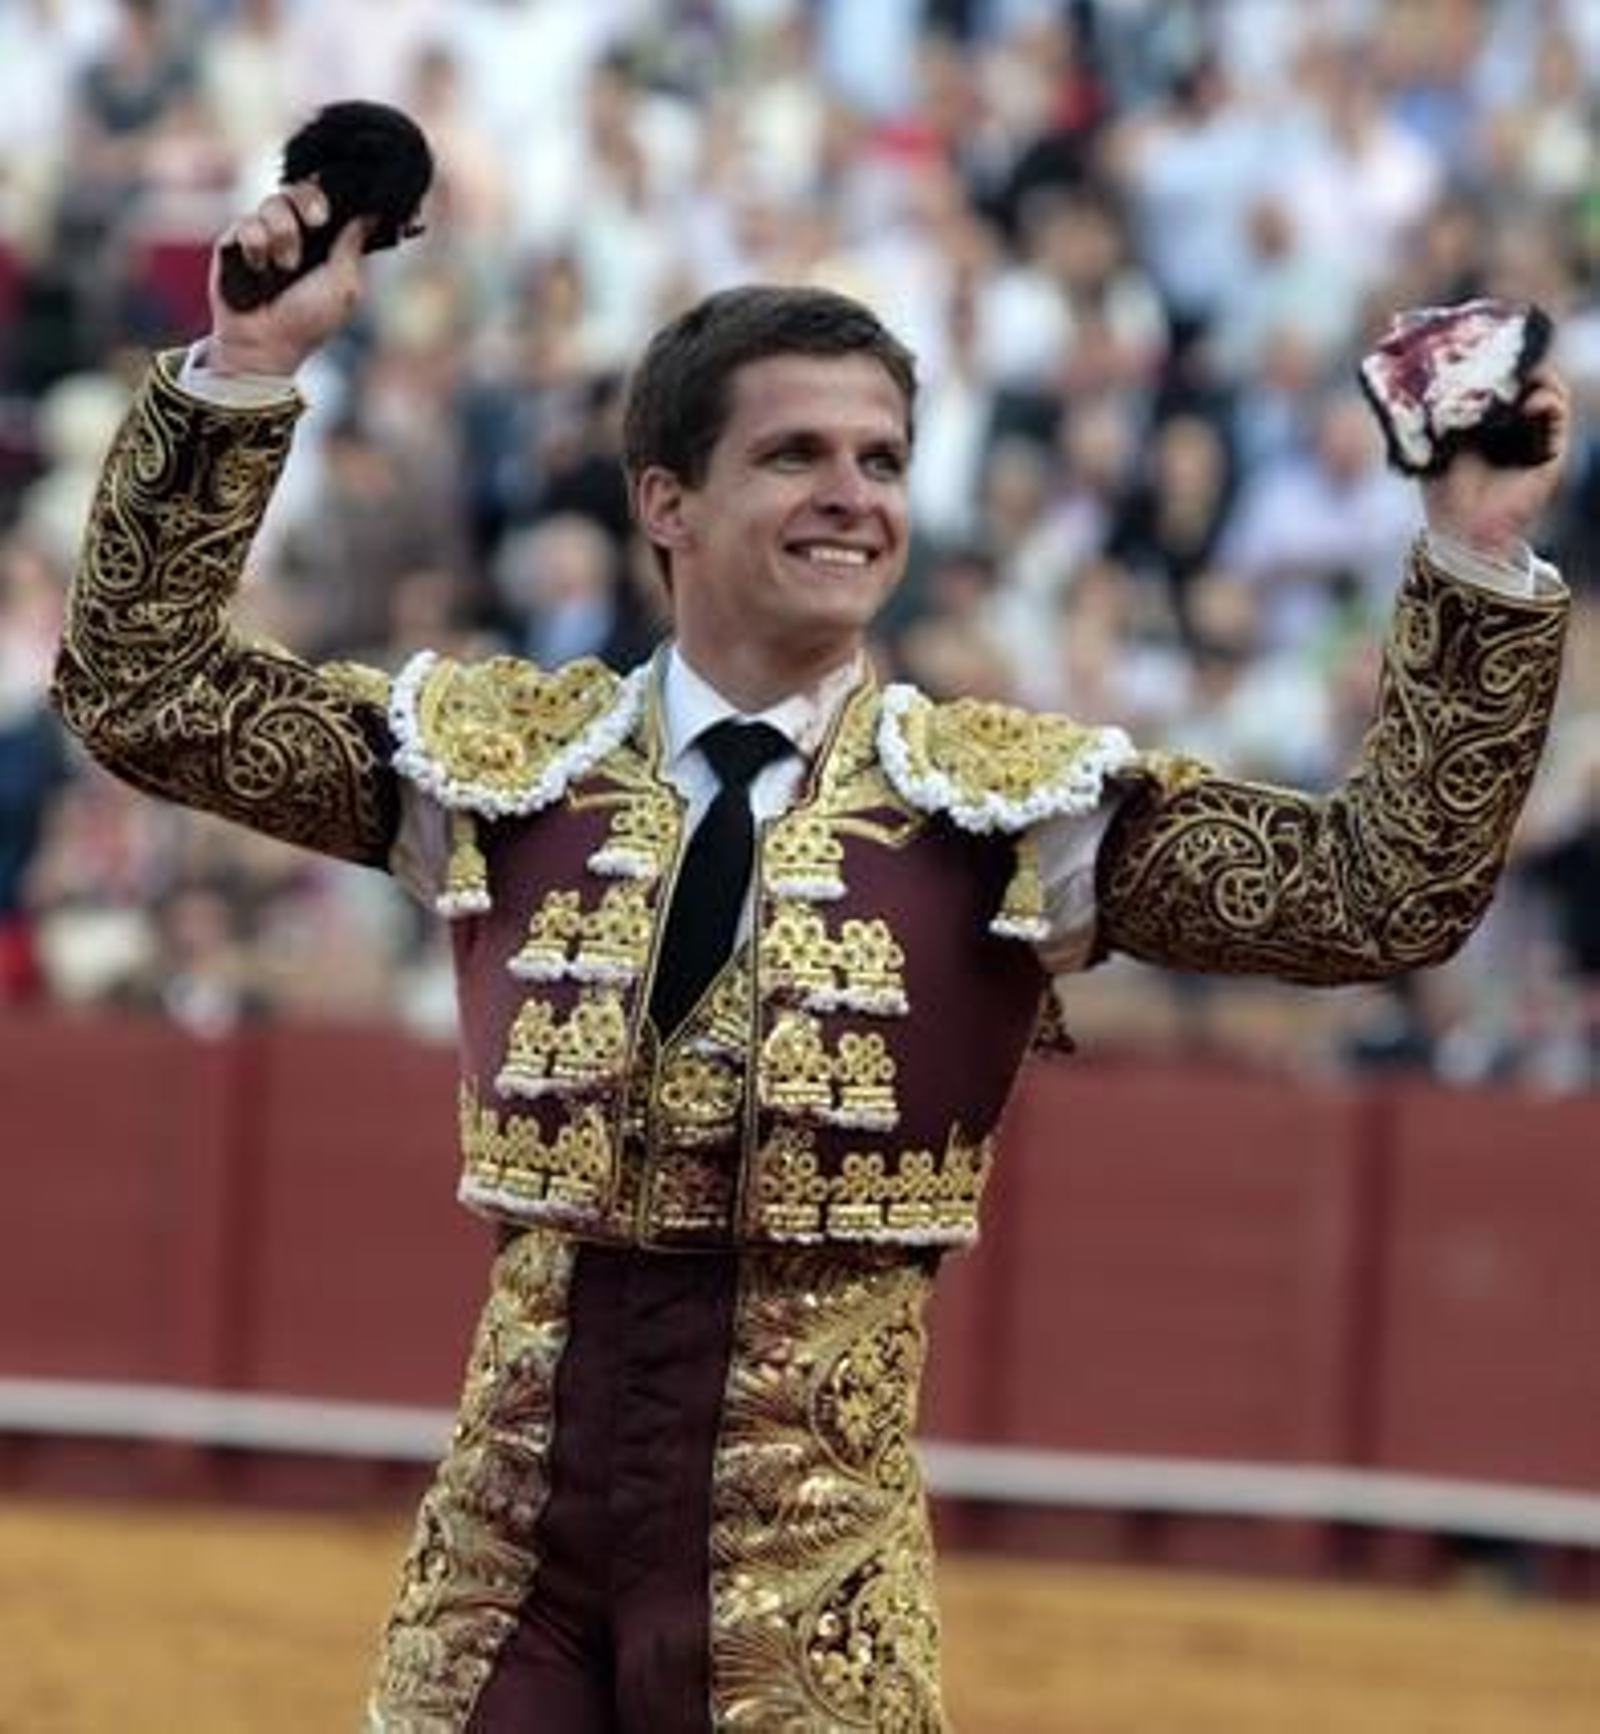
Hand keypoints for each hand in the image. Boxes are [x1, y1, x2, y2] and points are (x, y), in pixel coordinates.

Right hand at [203, 182, 373, 377]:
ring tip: (285, 266)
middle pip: (298, 188)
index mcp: (322, 240)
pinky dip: (256, 246)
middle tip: (316, 219)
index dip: (327, 193)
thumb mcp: (344, 284)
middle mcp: (293, 231)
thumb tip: (372, 215)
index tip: (333, 208)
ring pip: (272, 203)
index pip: (324, 197)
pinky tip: (258, 268)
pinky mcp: (235, 240)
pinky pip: (246, 223)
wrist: (265, 342)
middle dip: (308, 199)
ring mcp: (264, 233)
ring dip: (283, 234)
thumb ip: (353, 245)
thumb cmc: (309, 319)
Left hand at [1421, 368, 1571, 559]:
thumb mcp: (1436, 442)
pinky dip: (1546, 400)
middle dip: (1517, 363)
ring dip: (1534, 376)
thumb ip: (1441, 411)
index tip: (1486, 345)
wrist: (1463, 531)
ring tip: (1516, 376)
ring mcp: (1536, 437)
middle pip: (1526, 380)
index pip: (1500, 382)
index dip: (1497, 363)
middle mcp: (1514, 427)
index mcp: (1487, 423)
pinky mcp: (1553, 451)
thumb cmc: (1443, 490)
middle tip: (1503, 353)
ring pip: (1548, 389)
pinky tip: (1528, 402)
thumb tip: (1437, 372)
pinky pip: (1558, 412)